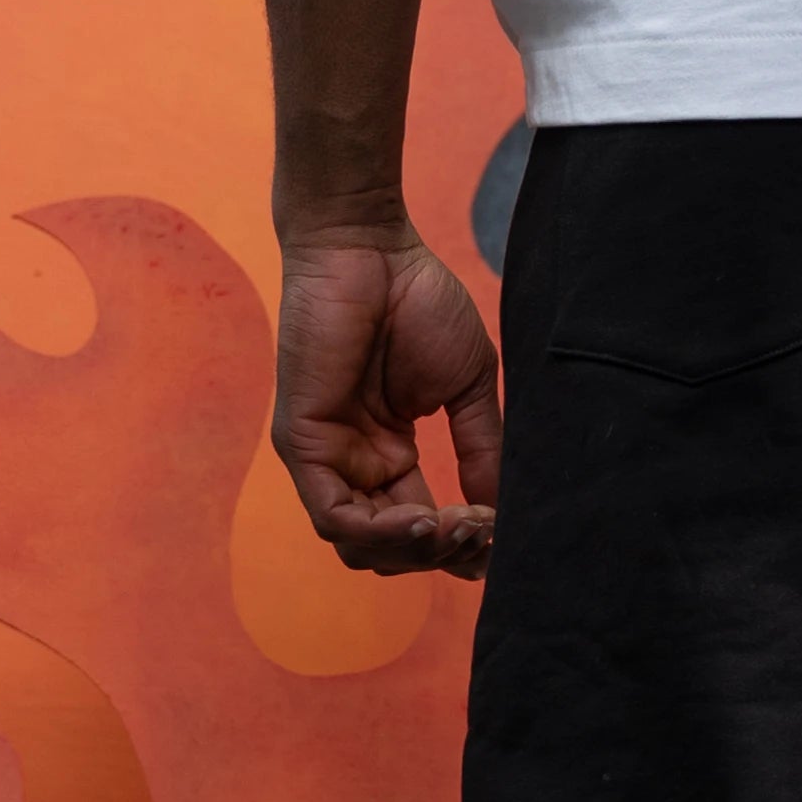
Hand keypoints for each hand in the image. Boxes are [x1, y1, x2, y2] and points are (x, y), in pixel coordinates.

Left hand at [275, 234, 501, 577]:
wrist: (372, 248)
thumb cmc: (418, 302)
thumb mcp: (467, 388)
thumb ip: (481, 450)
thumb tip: (499, 515)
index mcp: (389, 454)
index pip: (419, 528)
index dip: (460, 544)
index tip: (500, 536)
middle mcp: (354, 464)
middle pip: (391, 550)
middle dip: (443, 553)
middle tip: (483, 533)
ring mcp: (325, 458)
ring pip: (360, 545)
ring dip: (416, 550)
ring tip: (460, 527)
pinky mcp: (301, 445)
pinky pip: (335, 517)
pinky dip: (382, 533)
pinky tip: (426, 519)